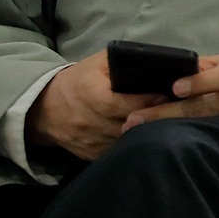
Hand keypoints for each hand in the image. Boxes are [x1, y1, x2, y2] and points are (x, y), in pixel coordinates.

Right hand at [25, 50, 166, 160]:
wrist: (47, 109)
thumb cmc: (79, 81)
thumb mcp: (96, 64)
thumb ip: (122, 62)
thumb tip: (153, 64)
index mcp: (88, 94)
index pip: (118, 103)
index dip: (143, 101)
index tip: (164, 97)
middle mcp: (87, 121)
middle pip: (126, 124)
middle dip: (151, 118)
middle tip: (172, 111)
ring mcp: (90, 141)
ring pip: (126, 141)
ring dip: (146, 134)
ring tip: (165, 123)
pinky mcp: (92, 155)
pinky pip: (119, 151)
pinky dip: (134, 145)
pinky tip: (147, 136)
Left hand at [121, 54, 218, 133]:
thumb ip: (213, 68)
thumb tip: (180, 68)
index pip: (218, 76)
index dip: (198, 81)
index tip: (174, 87)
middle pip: (197, 106)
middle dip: (164, 113)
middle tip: (132, 121)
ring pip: (199, 125)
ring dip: (169, 130)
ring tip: (139, 135)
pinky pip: (211, 139)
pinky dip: (190, 142)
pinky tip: (170, 147)